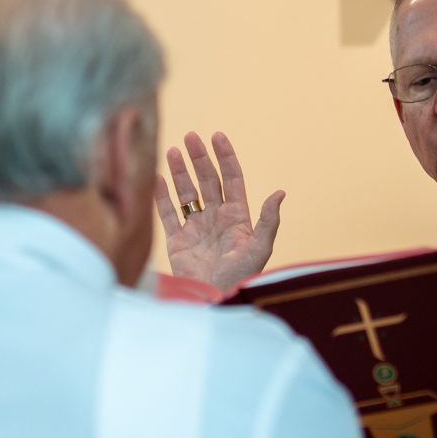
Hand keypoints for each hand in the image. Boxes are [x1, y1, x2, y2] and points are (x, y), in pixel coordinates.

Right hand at [153, 131, 283, 290]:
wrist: (215, 300)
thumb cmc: (241, 278)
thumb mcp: (259, 249)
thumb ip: (268, 221)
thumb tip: (280, 193)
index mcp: (237, 216)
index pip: (231, 178)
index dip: (225, 157)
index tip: (217, 136)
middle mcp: (216, 217)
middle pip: (207, 180)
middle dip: (200, 158)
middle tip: (191, 137)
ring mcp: (196, 227)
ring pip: (186, 192)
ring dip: (180, 172)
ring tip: (173, 151)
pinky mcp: (177, 240)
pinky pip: (167, 214)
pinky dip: (161, 196)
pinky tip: (157, 178)